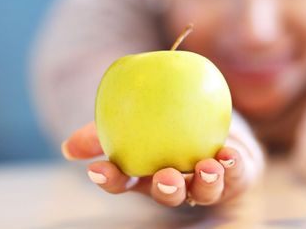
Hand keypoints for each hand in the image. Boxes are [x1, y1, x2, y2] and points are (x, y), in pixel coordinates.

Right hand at [61, 122, 249, 206]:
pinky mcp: (236, 177)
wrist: (213, 112)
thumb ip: (105, 127)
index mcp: (145, 172)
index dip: (110, 179)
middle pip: (167, 193)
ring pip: (204, 190)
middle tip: (165, 175)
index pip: (122, 180)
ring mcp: (206, 183)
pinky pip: (236, 174)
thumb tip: (69, 148)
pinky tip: (230, 155)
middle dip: (167, 189)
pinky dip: (233, 166)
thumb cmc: (166, 114)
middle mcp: (175, 182)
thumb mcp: (135, 113)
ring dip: (206, 182)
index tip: (98, 170)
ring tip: (207, 166)